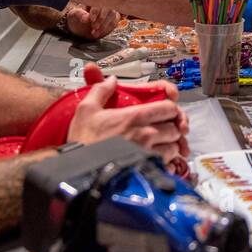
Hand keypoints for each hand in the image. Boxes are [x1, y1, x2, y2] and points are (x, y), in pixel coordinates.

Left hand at [66, 4, 119, 39]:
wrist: (81, 22)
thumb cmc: (77, 16)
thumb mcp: (74, 14)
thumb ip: (80, 15)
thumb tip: (86, 18)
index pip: (98, 2)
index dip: (95, 11)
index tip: (91, 19)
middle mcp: (104, 2)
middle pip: (108, 8)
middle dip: (101, 19)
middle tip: (93, 27)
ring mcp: (110, 9)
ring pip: (112, 15)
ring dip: (104, 26)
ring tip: (94, 33)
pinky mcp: (114, 17)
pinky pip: (114, 22)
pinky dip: (107, 29)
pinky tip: (99, 33)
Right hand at [66, 77, 188, 163]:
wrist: (77, 170)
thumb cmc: (82, 142)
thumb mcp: (86, 109)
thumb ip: (101, 90)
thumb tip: (111, 80)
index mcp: (134, 117)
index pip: (169, 108)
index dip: (170, 109)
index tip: (164, 112)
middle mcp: (145, 135)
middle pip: (175, 129)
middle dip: (171, 128)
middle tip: (162, 129)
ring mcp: (147, 154)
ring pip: (174, 148)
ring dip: (170, 146)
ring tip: (159, 146)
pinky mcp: (146, 171)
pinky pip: (167, 166)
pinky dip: (166, 164)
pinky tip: (157, 162)